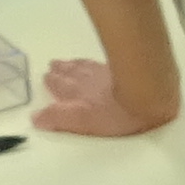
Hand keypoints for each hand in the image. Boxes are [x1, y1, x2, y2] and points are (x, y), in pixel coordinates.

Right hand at [34, 55, 163, 137]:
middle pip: (71, 75)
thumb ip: (59, 119)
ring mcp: (106, 74)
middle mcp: (88, 82)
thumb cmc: (116, 114)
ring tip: (67, 62)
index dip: (53, 83)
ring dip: (74, 65)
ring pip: (85, 68)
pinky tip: (96, 63)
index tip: (46, 76)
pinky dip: (92, 63)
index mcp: (77, 95)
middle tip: (53, 65)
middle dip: (61, 71)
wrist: (149, 96)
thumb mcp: (83, 122)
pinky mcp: (124, 70)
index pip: (61, 88)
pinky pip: (101, 64)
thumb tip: (35, 117)